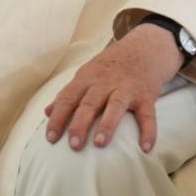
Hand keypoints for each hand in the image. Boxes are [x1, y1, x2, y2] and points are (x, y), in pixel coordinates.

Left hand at [44, 23, 183, 153]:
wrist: (144, 47)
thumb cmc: (110, 66)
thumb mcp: (87, 74)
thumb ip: (68, 93)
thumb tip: (47, 112)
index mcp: (87, 78)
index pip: (68, 98)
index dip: (58, 118)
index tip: (50, 138)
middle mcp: (105, 83)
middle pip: (89, 103)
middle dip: (80, 124)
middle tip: (74, 145)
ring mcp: (126, 88)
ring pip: (115, 105)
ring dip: (107, 124)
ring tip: (100, 143)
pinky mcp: (146, 95)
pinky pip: (148, 114)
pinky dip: (148, 131)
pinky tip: (145, 148)